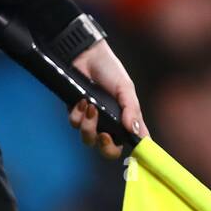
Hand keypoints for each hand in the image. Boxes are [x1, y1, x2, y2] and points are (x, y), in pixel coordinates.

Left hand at [67, 41, 148, 159]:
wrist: (85, 55)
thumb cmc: (109, 70)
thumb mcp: (125, 88)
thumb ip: (131, 109)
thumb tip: (135, 131)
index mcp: (125, 119)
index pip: (133, 143)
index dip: (135, 154)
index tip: (133, 154)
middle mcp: (109, 123)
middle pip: (108, 150)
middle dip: (105, 147)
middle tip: (104, 135)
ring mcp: (92, 120)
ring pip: (88, 139)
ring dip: (88, 127)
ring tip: (90, 107)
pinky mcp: (76, 112)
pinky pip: (75, 124)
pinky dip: (77, 115)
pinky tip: (81, 101)